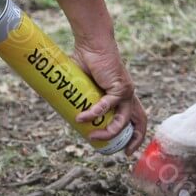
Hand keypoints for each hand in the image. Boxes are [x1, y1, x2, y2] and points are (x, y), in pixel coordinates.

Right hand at [53, 0, 146, 154]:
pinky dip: (95, 113)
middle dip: (134, 140)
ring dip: (108, 132)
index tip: (127, 150)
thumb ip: (76, 97)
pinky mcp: (119, 86)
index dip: (135, 135)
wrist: (91, 42)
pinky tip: (82, 118)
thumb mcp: (83, 85)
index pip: (136, 118)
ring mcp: (126, 91)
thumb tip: (56, 107)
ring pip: (121, 119)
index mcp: (124, 96)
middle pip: (139, 122)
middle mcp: (129, 95)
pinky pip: (107, 105)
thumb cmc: (87, 61)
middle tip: (123, 152)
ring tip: (91, 136)